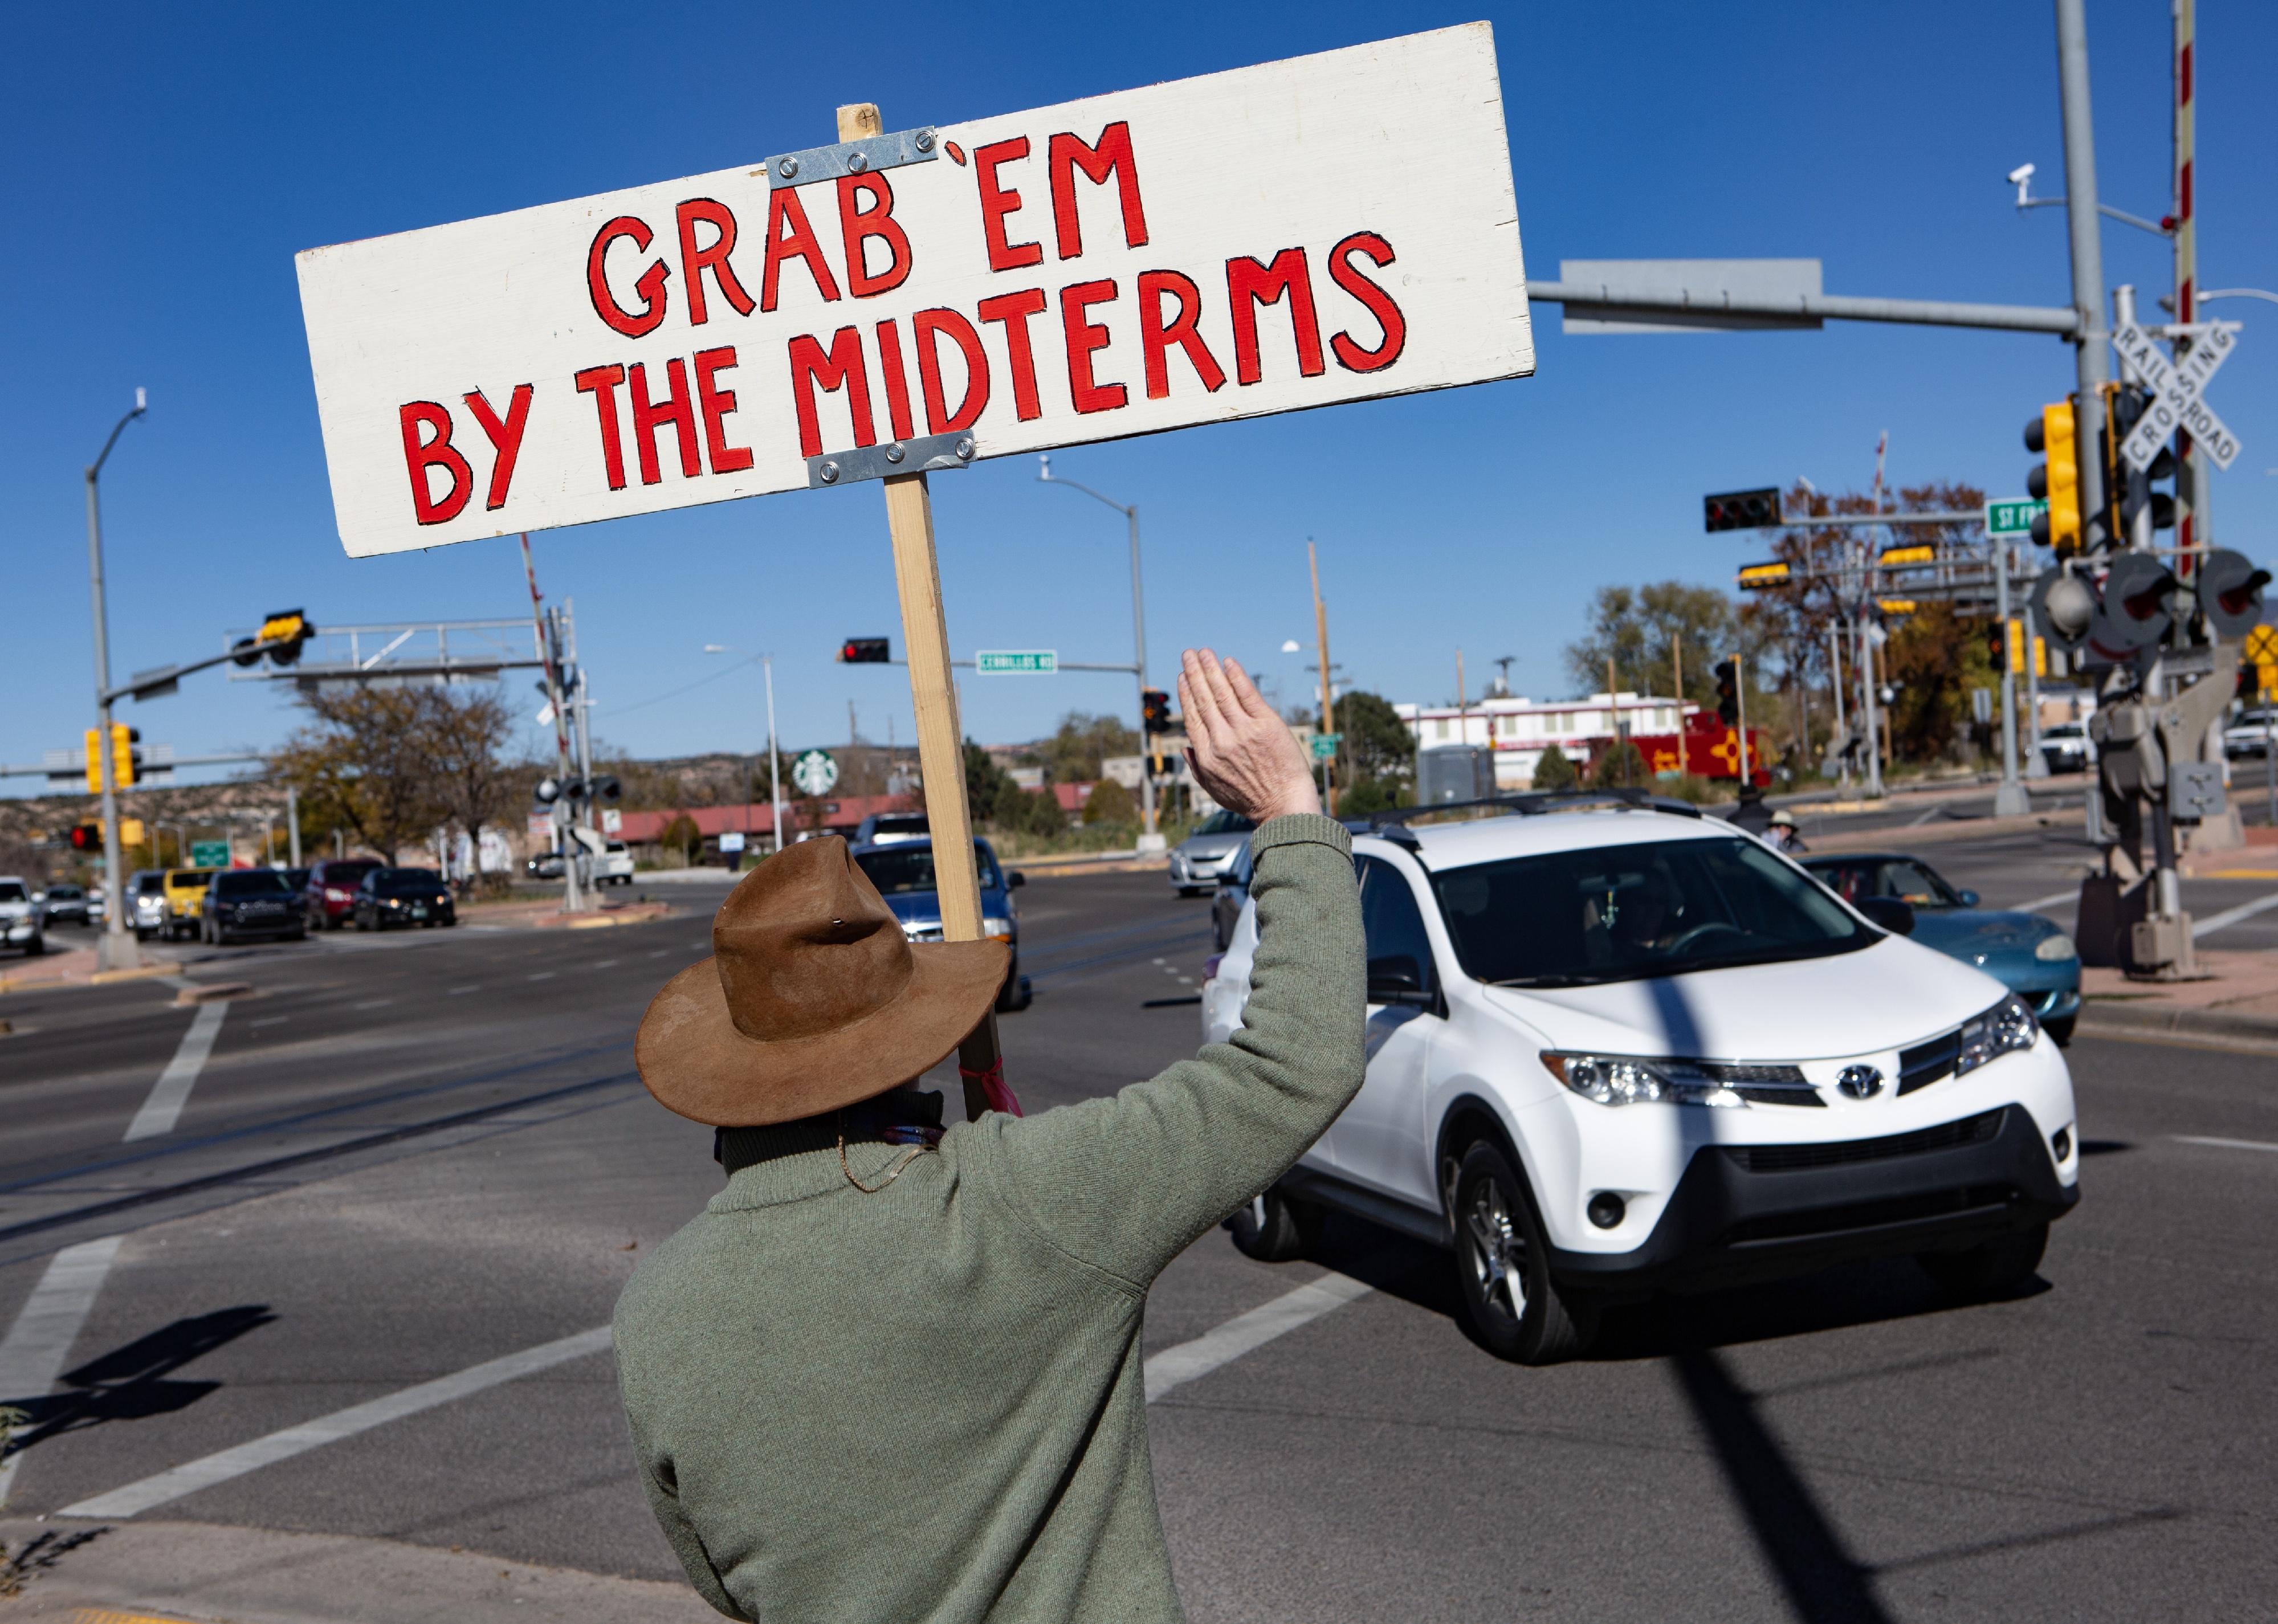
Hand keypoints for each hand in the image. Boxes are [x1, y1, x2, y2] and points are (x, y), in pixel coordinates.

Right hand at [1178, 648, 1321, 824]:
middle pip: (1204, 700)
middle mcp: (1222, 741)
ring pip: (1222, 693)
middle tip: (1189, 654)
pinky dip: (1237, 676)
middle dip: (1194, 673)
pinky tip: (1229, 663)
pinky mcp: (1267, 725)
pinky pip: (1248, 695)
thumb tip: (1185, 748)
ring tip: (1204, 652)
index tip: (1183, 677)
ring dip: (1211, 669)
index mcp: (1207, 757)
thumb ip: (1197, 768)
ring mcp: (1244, 731)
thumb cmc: (1251, 800)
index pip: (1193, 717)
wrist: (1284, 805)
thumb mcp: (1215, 790)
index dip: (1187, 694)